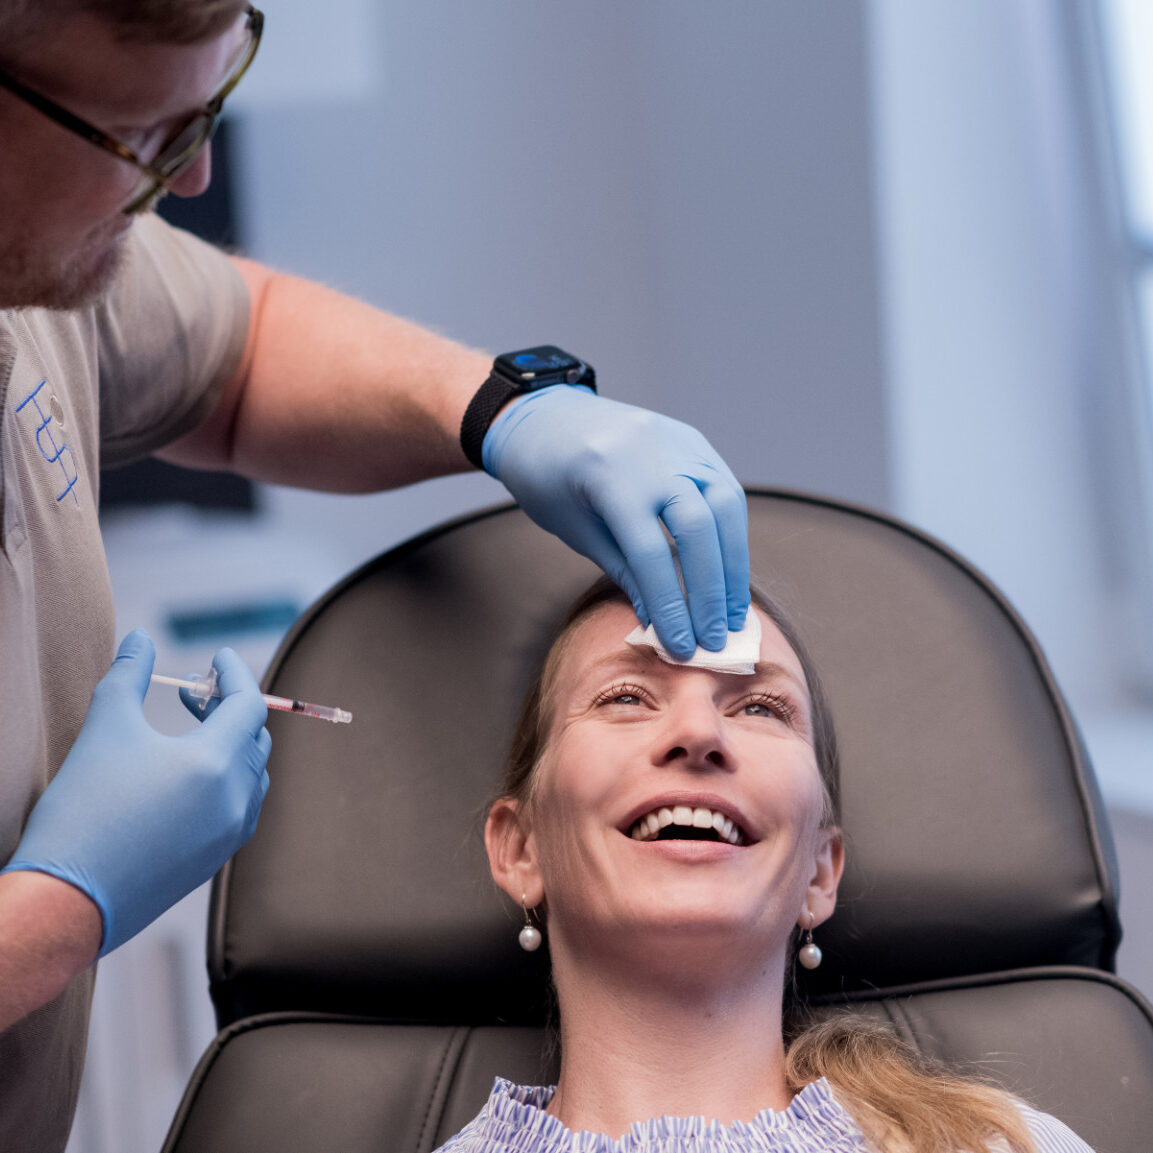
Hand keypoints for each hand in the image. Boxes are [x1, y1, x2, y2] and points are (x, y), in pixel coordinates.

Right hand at [2, 631, 270, 955]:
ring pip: (253, 774)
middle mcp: (235, 799)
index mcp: (216, 764)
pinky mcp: (215, 860)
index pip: (249, 704)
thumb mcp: (105, 728)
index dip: (235, 673)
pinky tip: (191, 775)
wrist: (65, 899)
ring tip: (192, 729)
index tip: (216, 656)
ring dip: (233, 743)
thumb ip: (129, 675)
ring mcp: (229, 834)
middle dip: (229, 706)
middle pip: (254, 736)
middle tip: (192, 692)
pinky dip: (229, 780)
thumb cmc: (83, 810)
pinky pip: (241, 808)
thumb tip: (141, 637)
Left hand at [483, 385, 749, 657]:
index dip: (671, 604)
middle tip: (714, 640)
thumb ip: (625, 571)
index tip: (682, 647)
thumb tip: (665, 623)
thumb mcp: (577, 531)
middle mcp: (649, 452)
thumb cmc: (549, 480)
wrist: (543, 417)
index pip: (650, 551)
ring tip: (732, 613)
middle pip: (697, 528)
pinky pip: (723, 489)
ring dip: (733, 566)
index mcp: (607, 475)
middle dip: (710, 591)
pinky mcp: (693, 441)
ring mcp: (677, 441)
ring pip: (725, 506)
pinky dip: (730, 535)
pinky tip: (728, 573)